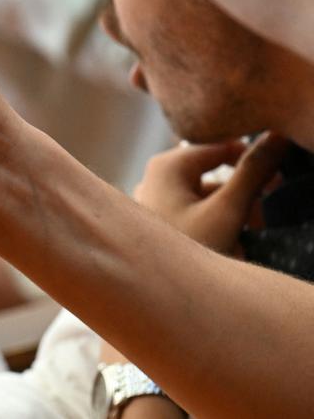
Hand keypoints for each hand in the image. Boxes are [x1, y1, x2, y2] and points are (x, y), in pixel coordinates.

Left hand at [133, 133, 287, 254]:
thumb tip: (278, 134)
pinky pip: (200, 211)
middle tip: (270, 211)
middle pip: (218, 171)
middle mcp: (157, 176)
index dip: (256, 158)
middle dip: (247, 190)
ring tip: (250, 234)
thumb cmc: (186, 252)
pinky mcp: (163, 221)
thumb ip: (253, 173)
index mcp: (167, 165)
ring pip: (211, 194)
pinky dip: (221, 222)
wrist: (152, 300)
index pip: (223, 145)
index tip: (282, 179)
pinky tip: (234, 244)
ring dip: (238, 210)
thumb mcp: (227, 212)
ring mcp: (157, 199)